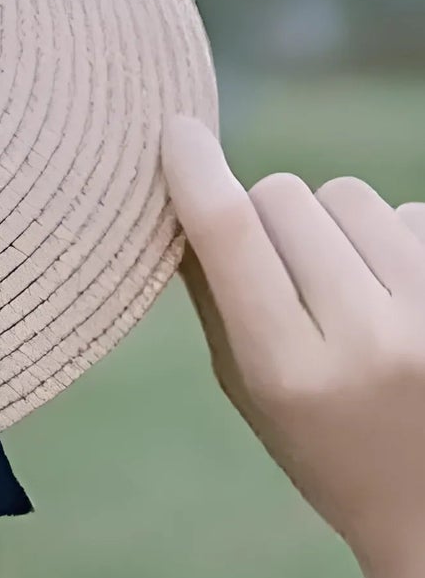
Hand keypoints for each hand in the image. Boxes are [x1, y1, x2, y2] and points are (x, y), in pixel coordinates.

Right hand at [162, 114, 424, 577]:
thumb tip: (183, 193)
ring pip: (349, 195)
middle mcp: (366, 340)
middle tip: (273, 265)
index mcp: (288, 370)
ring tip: (343, 283)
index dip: (195, 171)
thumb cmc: (323, 447)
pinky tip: (394, 292)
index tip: (176, 131)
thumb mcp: (248, 388)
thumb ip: (215, 296)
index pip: (231, 235)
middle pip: (285, 198)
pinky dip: (389, 236)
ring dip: (330, 222)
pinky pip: (410, 210)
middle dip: (264, 213)